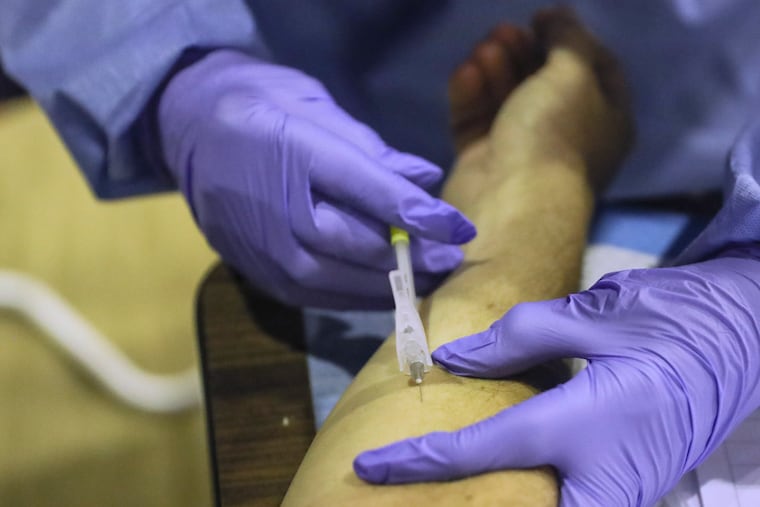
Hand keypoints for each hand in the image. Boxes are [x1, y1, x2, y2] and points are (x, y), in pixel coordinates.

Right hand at [158, 50, 474, 307]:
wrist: (188, 126)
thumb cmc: (262, 105)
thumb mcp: (317, 106)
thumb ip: (372, 149)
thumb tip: (426, 178)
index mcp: (294, 149)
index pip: (369, 189)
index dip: (420, 213)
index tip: (460, 229)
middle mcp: (275, 205)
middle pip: (352, 244)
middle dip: (410, 258)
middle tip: (449, 261)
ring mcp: (259, 243)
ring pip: (332, 279)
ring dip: (385, 286)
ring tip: (426, 282)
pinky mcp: (252, 267)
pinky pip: (309, 294)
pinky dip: (351, 296)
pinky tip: (380, 291)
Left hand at [354, 245, 759, 505]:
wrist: (744, 341)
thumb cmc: (669, 322)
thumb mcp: (592, 317)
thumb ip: (516, 340)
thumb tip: (454, 359)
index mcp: (585, 424)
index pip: (482, 450)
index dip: (420, 461)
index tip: (371, 467)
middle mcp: (604, 476)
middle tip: (412, 491)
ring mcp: (628, 494)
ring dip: (507, 504)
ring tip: (459, 490)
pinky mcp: (639, 493)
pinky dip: (540, 501)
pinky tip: (517, 481)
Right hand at [461, 8, 631, 193]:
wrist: (511, 202)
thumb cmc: (554, 134)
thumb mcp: (573, 73)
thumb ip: (568, 36)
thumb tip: (558, 14)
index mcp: (606, 118)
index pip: (596, 67)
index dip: (571, 37)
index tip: (541, 16)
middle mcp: (566, 133)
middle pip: (544, 80)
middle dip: (524, 51)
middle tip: (504, 31)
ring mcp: (521, 148)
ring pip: (506, 98)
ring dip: (495, 68)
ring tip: (484, 49)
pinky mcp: (482, 159)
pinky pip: (476, 119)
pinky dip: (471, 94)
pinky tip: (466, 72)